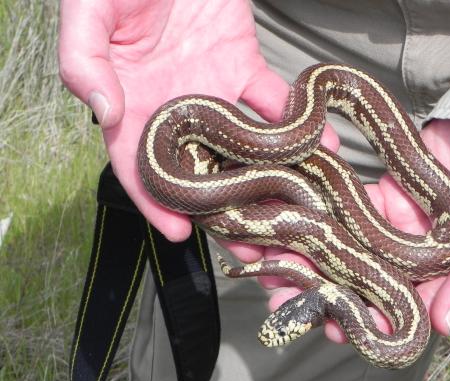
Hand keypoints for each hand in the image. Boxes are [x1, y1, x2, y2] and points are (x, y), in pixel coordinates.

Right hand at [58, 0, 337, 253]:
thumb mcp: (89, 13)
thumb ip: (85, 61)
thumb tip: (105, 110)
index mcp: (132, 104)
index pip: (140, 165)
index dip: (156, 202)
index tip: (180, 232)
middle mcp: (175, 109)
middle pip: (197, 171)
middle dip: (223, 211)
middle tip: (250, 245)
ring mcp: (212, 93)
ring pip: (238, 148)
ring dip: (264, 181)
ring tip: (291, 212)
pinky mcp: (243, 68)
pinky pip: (271, 103)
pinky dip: (296, 126)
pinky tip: (321, 150)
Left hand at [262, 119, 449, 341]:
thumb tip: (444, 323)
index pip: (410, 310)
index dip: (372, 320)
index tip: (334, 325)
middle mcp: (424, 263)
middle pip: (372, 286)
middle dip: (329, 294)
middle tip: (285, 301)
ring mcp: (403, 231)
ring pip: (355, 253)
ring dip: (317, 262)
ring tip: (277, 269)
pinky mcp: (387, 201)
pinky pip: (353, 214)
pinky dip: (326, 220)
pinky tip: (296, 228)